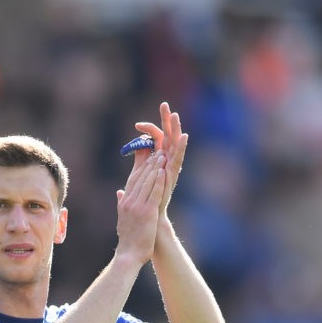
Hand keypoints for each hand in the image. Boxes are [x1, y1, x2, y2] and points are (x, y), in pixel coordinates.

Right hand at [115, 149, 165, 264]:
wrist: (128, 255)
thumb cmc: (128, 240)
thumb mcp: (122, 218)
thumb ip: (121, 203)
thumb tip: (119, 193)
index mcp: (124, 202)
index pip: (133, 180)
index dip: (141, 167)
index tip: (148, 157)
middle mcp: (129, 202)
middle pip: (140, 178)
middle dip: (150, 164)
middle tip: (158, 151)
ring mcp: (137, 207)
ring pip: (147, 183)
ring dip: (156, 168)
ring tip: (163, 156)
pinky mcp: (147, 213)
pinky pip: (154, 193)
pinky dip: (159, 181)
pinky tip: (164, 172)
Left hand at [134, 102, 187, 216]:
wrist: (151, 218)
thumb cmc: (146, 199)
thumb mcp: (139, 176)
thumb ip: (140, 161)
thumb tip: (137, 147)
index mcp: (158, 159)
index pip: (155, 138)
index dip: (148, 129)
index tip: (137, 124)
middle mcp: (167, 161)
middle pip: (167, 136)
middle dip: (166, 120)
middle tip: (164, 105)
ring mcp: (171, 167)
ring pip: (175, 144)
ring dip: (176, 129)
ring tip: (175, 115)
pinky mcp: (174, 174)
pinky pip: (179, 158)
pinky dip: (182, 147)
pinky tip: (185, 135)